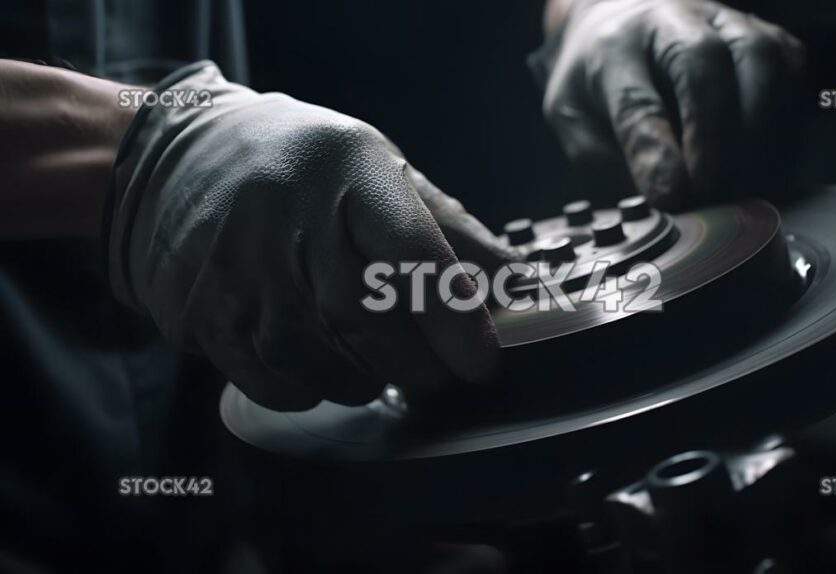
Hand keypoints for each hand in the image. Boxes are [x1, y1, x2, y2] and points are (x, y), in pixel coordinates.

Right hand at [107, 63, 510, 410]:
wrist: (177, 158)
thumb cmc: (303, 168)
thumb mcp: (380, 170)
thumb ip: (449, 228)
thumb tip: (516, 282)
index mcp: (347, 170)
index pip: (412, 252)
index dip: (454, 317)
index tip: (483, 361)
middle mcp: (288, 216)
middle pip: (365, 318)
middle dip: (416, 365)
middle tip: (439, 376)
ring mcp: (236, 267)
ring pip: (317, 360)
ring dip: (364, 380)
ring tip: (379, 365)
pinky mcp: (200, 310)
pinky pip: (271, 380)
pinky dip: (311, 389)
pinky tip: (322, 367)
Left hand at [538, 0, 804, 209]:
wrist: (624, 24)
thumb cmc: (599, 82)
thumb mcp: (572, 124)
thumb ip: (602, 162)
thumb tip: (657, 200)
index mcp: (613, 49)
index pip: (636, 101)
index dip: (657, 152)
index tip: (671, 196)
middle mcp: (672, 22)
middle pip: (704, 63)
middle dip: (714, 135)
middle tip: (712, 191)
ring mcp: (725, 23)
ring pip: (761, 58)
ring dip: (760, 129)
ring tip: (747, 183)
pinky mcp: (765, 37)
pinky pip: (792, 70)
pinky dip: (787, 120)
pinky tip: (770, 161)